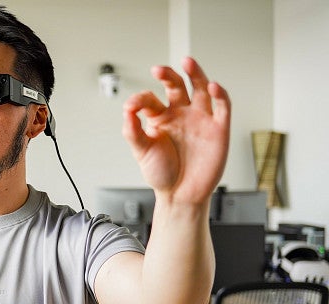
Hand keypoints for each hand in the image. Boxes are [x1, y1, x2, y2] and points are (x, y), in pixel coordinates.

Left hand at [122, 56, 230, 205]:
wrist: (180, 195)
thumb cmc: (161, 173)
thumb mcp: (141, 152)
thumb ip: (133, 131)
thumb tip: (127, 109)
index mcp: (160, 118)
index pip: (150, 99)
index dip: (140, 99)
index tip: (132, 107)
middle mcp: (180, 114)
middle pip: (176, 86)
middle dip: (168, 76)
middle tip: (158, 70)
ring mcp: (199, 119)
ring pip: (200, 89)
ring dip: (195, 74)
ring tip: (187, 62)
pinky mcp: (218, 128)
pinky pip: (222, 107)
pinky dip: (219, 95)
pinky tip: (212, 86)